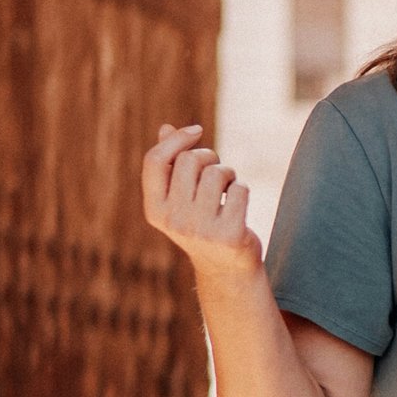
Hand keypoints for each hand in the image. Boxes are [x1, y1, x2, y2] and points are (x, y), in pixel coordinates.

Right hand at [143, 123, 262, 282]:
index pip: (154, 161)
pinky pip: (239, 189)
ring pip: (217, 173)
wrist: (226, 268)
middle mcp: (173, 221)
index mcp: (154, 210)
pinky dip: (242, 189)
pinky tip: (238, 204)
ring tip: (227, 189)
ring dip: (228, 174)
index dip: (176, 140)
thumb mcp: (181, 197)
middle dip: (209, 157)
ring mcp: (200, 229)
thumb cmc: (202, 223)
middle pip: (190, 161)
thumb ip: (172, 164)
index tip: (197, 130)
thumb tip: (166, 128)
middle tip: (217, 172)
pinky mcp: (228, 235)